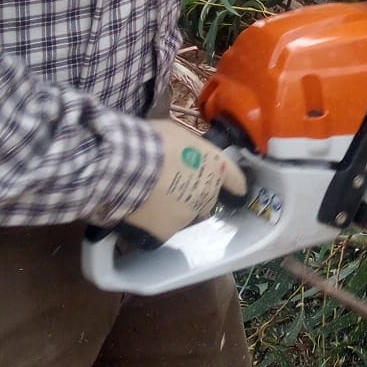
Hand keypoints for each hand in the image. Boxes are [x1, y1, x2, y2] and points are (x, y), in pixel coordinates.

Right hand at [122, 123, 247, 244]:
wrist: (129, 164)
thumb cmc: (153, 140)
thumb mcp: (178, 134)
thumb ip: (188, 149)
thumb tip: (182, 153)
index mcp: (216, 167)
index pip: (235, 181)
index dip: (234, 186)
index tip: (236, 191)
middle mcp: (208, 194)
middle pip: (207, 200)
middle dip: (195, 195)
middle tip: (171, 185)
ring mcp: (189, 215)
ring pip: (185, 215)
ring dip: (173, 208)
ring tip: (150, 198)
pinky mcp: (167, 232)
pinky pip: (162, 229)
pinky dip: (154, 224)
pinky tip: (140, 213)